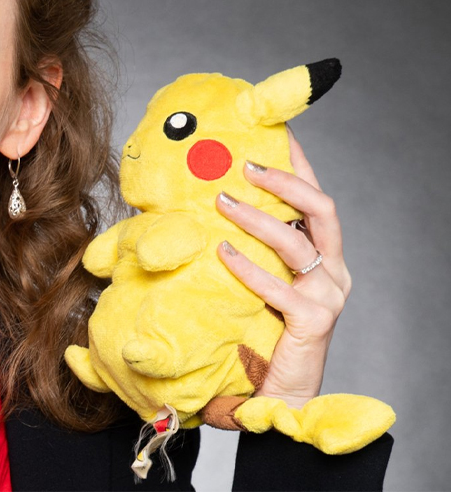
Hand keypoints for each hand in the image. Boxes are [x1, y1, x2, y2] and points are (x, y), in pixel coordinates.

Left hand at [215, 129, 351, 408]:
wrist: (279, 395)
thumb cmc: (261, 334)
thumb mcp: (253, 283)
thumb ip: (242, 249)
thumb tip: (195, 211)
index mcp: (323, 256)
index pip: (315, 200)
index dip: (299, 165)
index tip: (275, 133)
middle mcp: (333, 271)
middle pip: (322, 210)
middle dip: (285, 182)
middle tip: (244, 167)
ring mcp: (328, 296)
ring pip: (297, 243)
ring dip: (258, 218)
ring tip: (221, 202)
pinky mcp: (314, 324)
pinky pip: (281, 288)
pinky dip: (250, 268)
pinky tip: (222, 252)